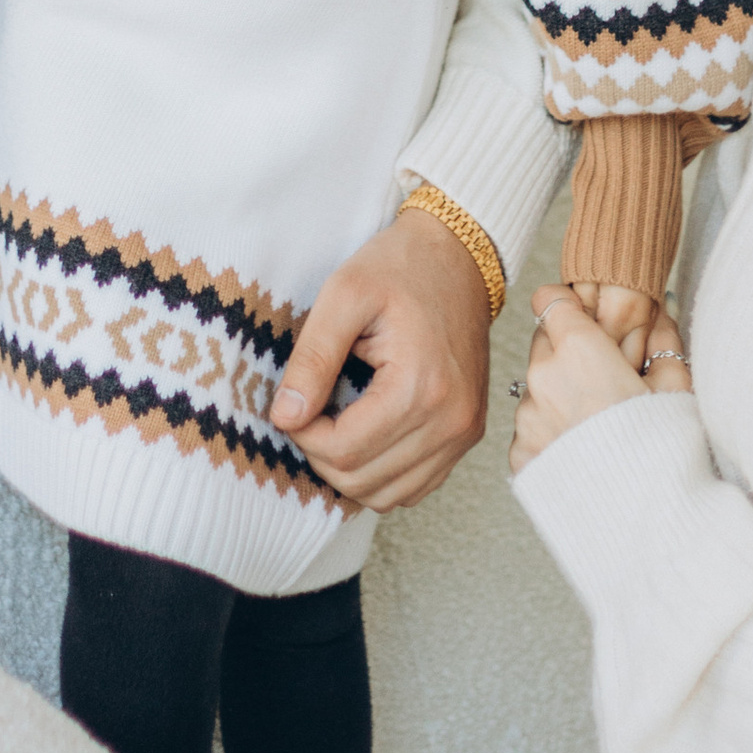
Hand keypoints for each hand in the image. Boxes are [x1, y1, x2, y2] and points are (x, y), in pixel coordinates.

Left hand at [268, 212, 492, 510]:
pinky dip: (382, 474)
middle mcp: (452, 421)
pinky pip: (416, 487)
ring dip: (350, 470)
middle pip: (364, 481)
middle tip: (309, 411)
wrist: (458, 256)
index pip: (345, 451)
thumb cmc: (400, 267)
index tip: (292, 404)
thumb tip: (285, 417)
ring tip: (335, 422)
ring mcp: (464, 433)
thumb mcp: (343, 294)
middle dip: (322, 454)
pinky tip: (364, 434)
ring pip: (389, 496)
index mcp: (422, 387)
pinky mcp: (467, 436)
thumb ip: (312, 358)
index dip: (304, 436)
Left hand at [508, 286, 690, 473]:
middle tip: (604, 381)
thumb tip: (659, 311)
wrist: (650, 521)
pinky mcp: (521, 455)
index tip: (588, 322)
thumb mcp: (677, 386)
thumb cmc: (668, 449)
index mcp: (578, 349)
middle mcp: (542, 377)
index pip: (551, 300)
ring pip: (536, 389)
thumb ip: (662, 341)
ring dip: (559, 397)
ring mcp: (527, 419)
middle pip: (544, 343)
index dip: (570, 307)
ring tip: (598, 426)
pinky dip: (551, 436)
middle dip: (568, 353)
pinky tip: (583, 452)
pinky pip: (531, 431)